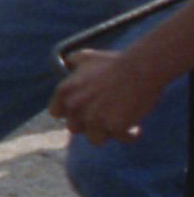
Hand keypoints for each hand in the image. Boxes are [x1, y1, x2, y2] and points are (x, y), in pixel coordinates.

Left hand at [51, 47, 168, 143]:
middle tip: (106, 116)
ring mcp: (94, 119)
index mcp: (64, 92)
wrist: (140, 68)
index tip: (84, 112)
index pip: (56, 113)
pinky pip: (122, 139)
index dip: (71, 114)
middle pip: (75, 128)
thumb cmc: (115, 63)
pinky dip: (130, 135)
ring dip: (108, 133)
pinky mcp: (115, 127)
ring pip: (96, 139)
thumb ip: (72, 62)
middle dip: (89, 124)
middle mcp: (75, 107)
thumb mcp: (87, 57)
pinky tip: (137, 127)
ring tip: (121, 123)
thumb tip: (67, 63)